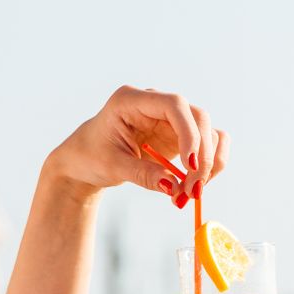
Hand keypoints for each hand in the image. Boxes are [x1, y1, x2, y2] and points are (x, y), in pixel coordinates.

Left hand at [46, 86, 229, 206]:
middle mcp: (156, 104)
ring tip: (191, 193)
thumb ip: (144, 175)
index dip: (189, 132)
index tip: (189, 165)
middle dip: (201, 155)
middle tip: (193, 190)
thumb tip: (176, 188)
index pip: (174, 104)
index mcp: (131, 100)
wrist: (84, 160)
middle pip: (198, 118)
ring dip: (208, 163)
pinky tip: (195, 186)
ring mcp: (170, 118)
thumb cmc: (91, 157)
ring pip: (209, 132)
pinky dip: (208, 165)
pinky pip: (207, 144)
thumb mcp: (113, 167)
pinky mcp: (180, 135)